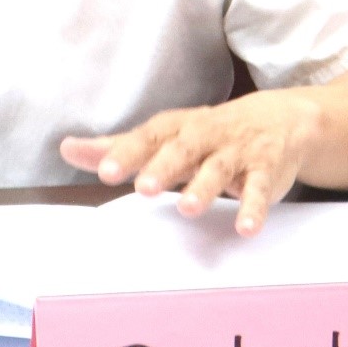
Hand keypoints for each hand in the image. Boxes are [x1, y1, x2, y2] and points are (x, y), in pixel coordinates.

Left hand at [60, 91, 318, 236]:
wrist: (279, 119)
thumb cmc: (207, 134)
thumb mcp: (165, 135)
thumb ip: (118, 146)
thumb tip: (68, 149)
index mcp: (177, 127)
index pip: (149, 136)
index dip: (128, 152)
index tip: (104, 171)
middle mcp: (205, 135)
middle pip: (183, 147)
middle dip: (164, 167)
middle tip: (143, 188)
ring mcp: (237, 151)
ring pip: (219, 167)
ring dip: (204, 187)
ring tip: (187, 208)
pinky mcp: (265, 170)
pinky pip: (260, 188)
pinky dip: (254, 207)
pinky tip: (245, 227)